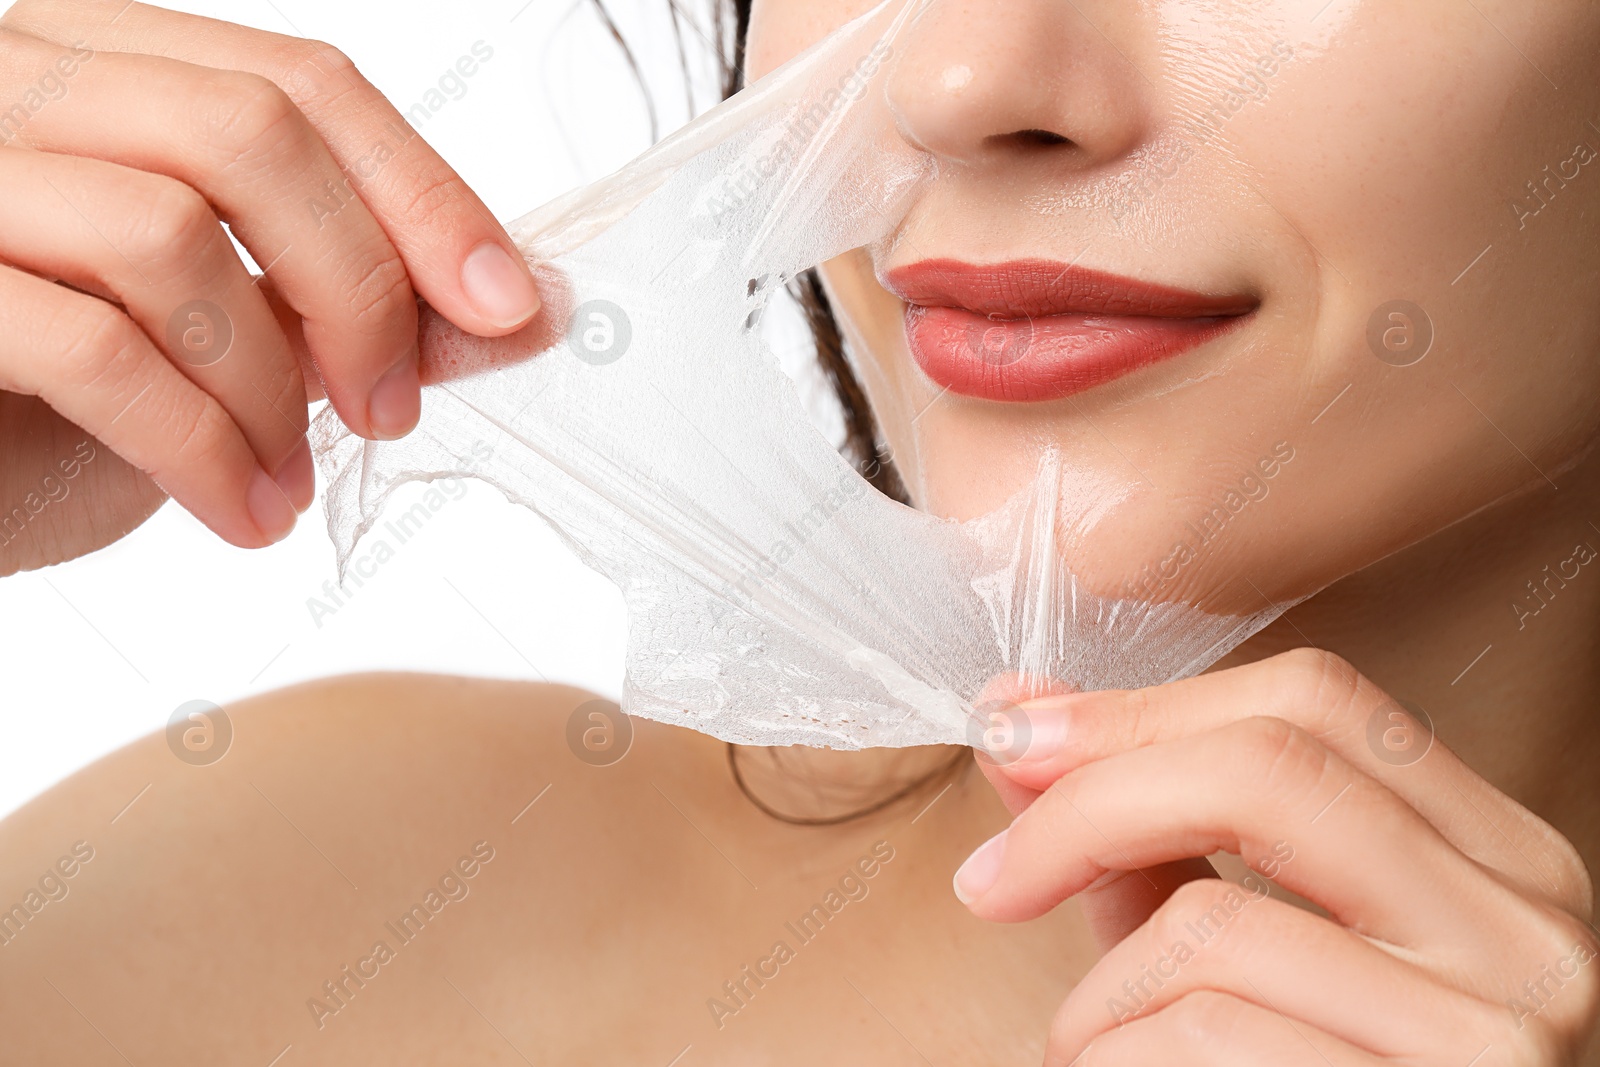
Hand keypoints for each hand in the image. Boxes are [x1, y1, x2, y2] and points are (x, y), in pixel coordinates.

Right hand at [0, 0, 541, 572]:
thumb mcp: (235, 338)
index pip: (299, 84)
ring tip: (290, 481)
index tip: (508, 304)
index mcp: (103, 65)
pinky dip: (201, 448)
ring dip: (271, 388)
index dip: (421, 194)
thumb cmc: (64, 400)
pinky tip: (240, 511)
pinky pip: (95, 349)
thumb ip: (358, 303)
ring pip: (169, 234)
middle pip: (247, 133)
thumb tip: (521, 309)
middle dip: (358, 287)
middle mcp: (13, 83)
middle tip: (390, 407)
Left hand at [959, 648, 1599, 1064]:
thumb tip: (1020, 722)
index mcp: (1492, 860)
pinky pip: (1204, 1037)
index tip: (1018, 737)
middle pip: (1266, 769)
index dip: (1142, 707)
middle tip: (994, 877)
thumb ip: (1146, 836)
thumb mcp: (1240, 950)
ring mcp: (1491, 1037)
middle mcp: (1522, 931)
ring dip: (1097, 997)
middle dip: (1088, 807)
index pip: (1316, 702)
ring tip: (1088, 1049)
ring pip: (1216, 925)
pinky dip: (1117, 1057)